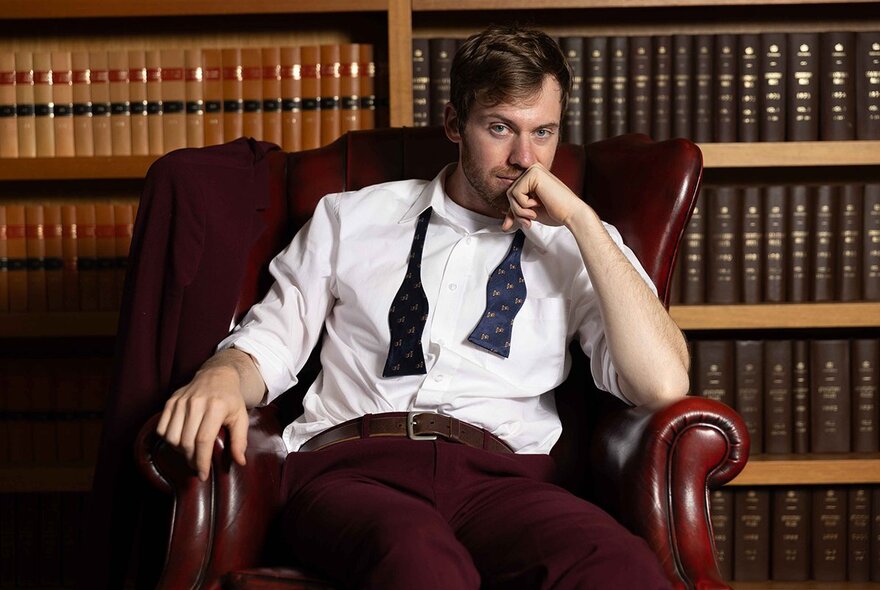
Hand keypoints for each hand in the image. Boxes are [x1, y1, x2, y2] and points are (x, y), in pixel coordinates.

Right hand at [155, 365, 248, 480]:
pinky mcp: (170, 401)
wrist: (217, 376)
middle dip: (191, 459)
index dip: (202, 461)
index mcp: (216, 407)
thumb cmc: (231, 399)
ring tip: (190, 454)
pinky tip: (180, 442)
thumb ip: (240, 440)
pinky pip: (162, 428)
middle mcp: (196, 403)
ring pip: (172, 437)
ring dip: (179, 451)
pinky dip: (168, 440)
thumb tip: (240, 462)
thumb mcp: (241, 417)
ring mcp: (181, 401)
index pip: (203, 440)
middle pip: (187, 441)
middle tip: (197, 466)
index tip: (203, 474)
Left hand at [502, 163, 586, 230]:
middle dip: (516, 211)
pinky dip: (523, 205)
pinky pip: (515, 193)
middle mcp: (533, 170)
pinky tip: (538, 205)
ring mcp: (534, 170)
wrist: (572, 214)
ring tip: (533, 214)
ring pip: (511, 193)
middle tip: (528, 221)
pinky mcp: (533, 174)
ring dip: (519, 210)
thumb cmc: (557, 213)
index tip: (511, 224)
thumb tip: (504, 225)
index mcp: (534, 176)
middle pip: (510, 193)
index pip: (514, 193)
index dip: (512, 210)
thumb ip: (517, 214)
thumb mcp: (531, 212)